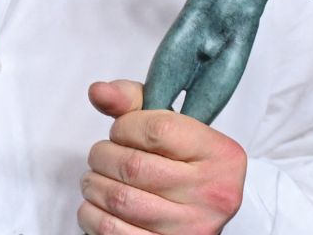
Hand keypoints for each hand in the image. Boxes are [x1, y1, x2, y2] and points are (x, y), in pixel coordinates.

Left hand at [80, 79, 245, 234]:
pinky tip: (98, 205)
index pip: (157, 129)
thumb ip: (134, 101)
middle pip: (133, 166)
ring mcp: (191, 228)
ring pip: (119, 199)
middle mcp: (212, 194)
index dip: (125, 126)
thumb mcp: (171, 125)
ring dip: (94, 184)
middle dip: (102, 155)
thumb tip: (99, 91)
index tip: (121, 130)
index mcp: (221, 155)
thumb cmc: (182, 164)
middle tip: (102, 155)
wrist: (201, 210)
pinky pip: (113, 231)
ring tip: (96, 179)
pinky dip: (92, 214)